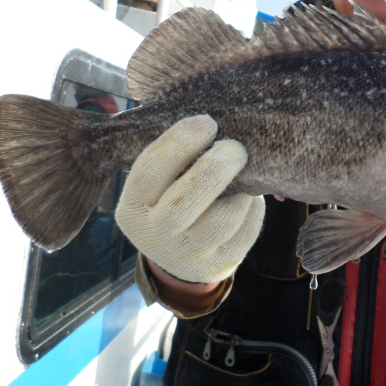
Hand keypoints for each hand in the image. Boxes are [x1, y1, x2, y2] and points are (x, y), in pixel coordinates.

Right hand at [116, 115, 264, 283]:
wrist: (182, 257)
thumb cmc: (171, 201)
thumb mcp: (157, 185)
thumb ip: (171, 158)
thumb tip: (209, 121)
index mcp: (132, 208)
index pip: (150, 169)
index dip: (181, 141)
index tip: (207, 122)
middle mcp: (155, 235)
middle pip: (186, 198)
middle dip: (217, 165)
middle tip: (235, 146)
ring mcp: (188, 254)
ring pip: (223, 217)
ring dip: (240, 189)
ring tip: (241, 174)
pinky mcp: (221, 264)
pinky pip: (247, 229)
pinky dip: (253, 207)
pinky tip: (246, 196)